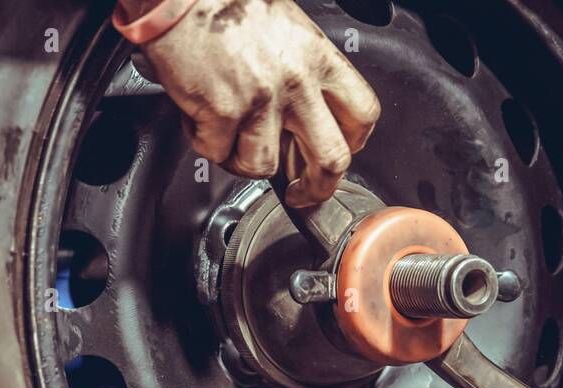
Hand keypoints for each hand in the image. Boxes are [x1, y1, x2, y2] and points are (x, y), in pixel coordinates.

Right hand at [128, 0, 380, 206]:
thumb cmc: (225, 4)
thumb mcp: (285, 28)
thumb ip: (301, 71)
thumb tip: (297, 121)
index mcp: (317, 56)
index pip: (362, 114)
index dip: (352, 144)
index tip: (337, 155)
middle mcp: (296, 80)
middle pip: (331, 158)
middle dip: (316, 189)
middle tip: (300, 194)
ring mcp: (261, 100)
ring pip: (264, 166)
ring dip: (240, 160)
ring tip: (227, 136)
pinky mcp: (222, 112)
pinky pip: (218, 153)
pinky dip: (204, 141)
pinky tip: (200, 116)